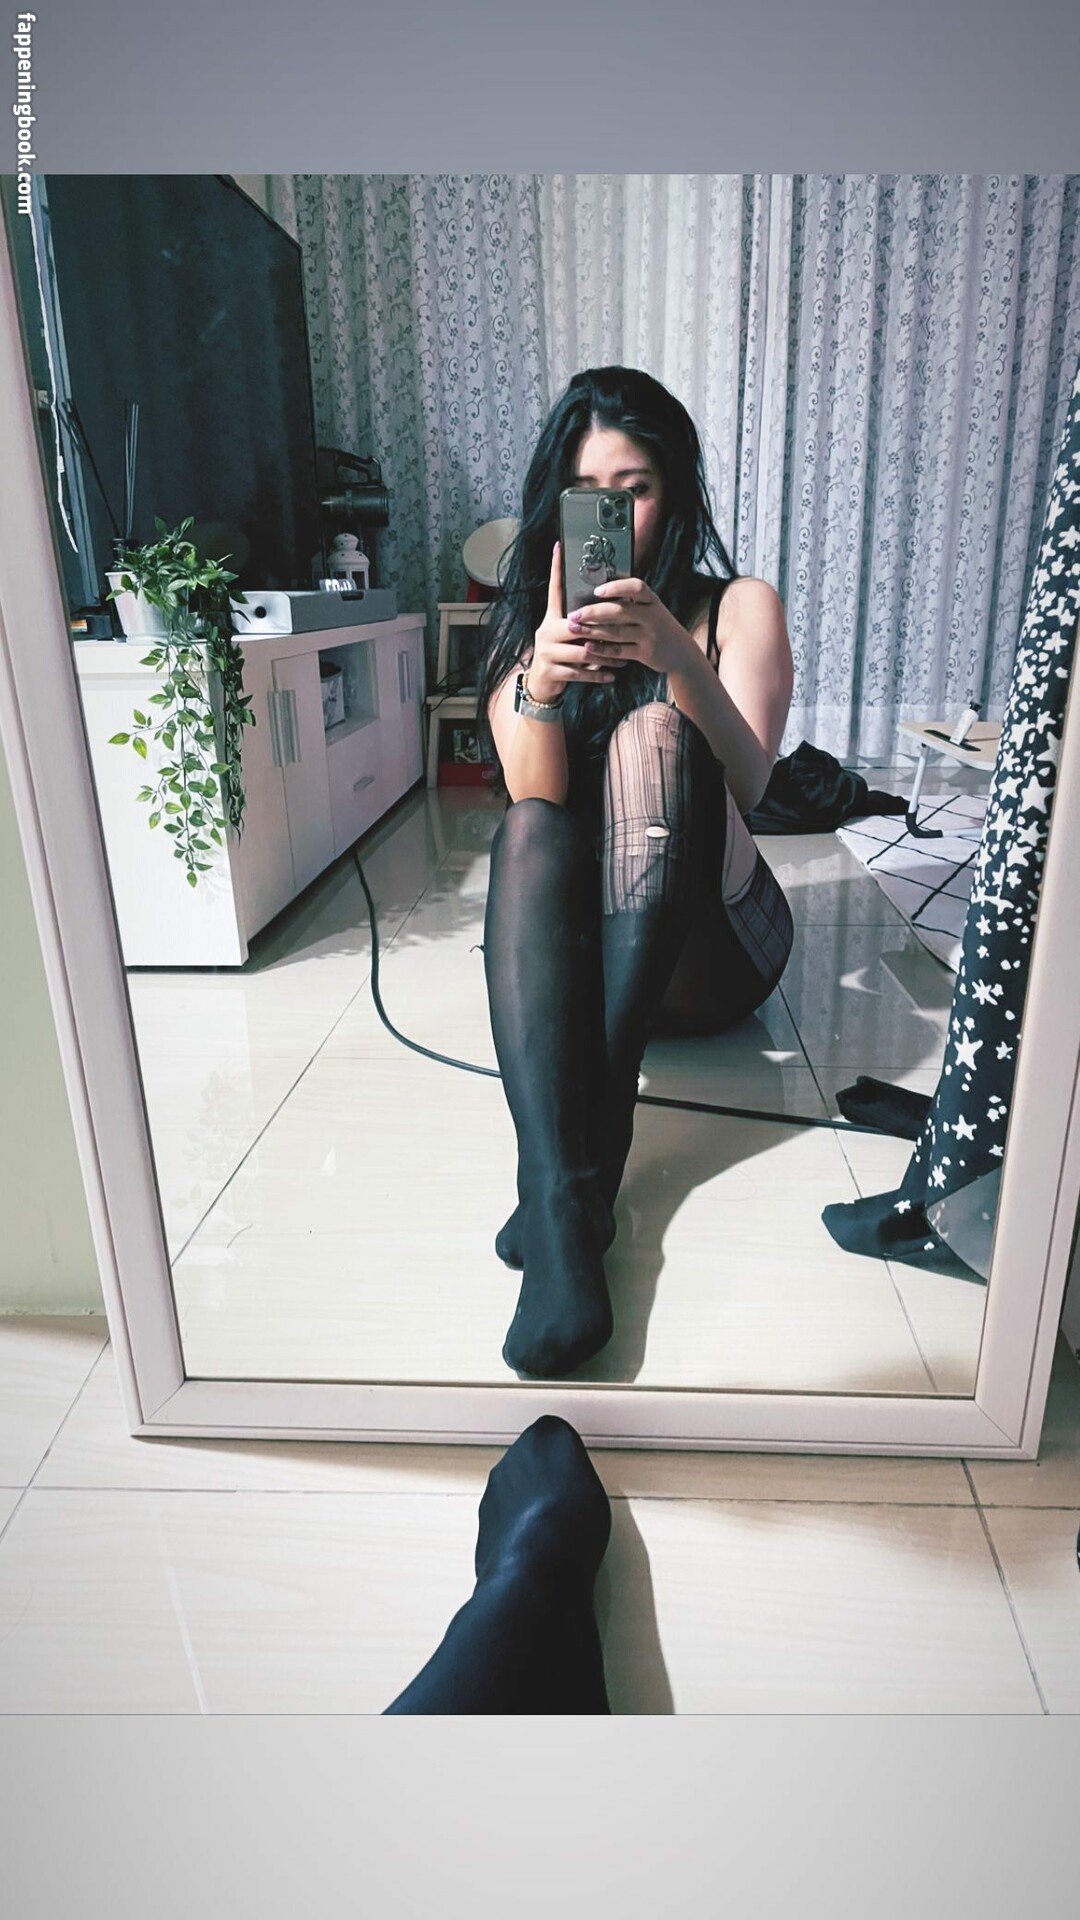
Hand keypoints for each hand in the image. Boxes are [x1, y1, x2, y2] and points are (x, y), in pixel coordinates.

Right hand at [524, 543, 616, 704]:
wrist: (542, 684)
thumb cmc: (561, 655)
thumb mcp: (567, 635)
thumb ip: (582, 622)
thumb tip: (605, 604)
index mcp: (551, 619)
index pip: (554, 590)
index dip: (555, 569)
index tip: (559, 547)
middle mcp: (546, 632)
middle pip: (576, 626)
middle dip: (602, 631)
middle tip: (626, 630)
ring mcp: (547, 652)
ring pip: (582, 652)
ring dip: (605, 656)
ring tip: (623, 659)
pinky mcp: (551, 671)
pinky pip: (580, 673)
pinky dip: (598, 675)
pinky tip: (612, 675)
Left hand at [567, 578, 694, 676]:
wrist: (681, 652)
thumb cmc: (658, 626)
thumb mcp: (651, 609)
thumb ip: (630, 601)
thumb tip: (596, 592)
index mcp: (652, 601)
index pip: (636, 587)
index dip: (616, 587)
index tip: (597, 590)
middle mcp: (652, 616)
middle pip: (620, 611)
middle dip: (593, 612)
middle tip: (574, 614)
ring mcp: (649, 636)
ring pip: (617, 632)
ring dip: (592, 631)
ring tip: (574, 628)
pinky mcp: (646, 654)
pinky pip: (620, 651)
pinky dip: (603, 649)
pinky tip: (588, 646)